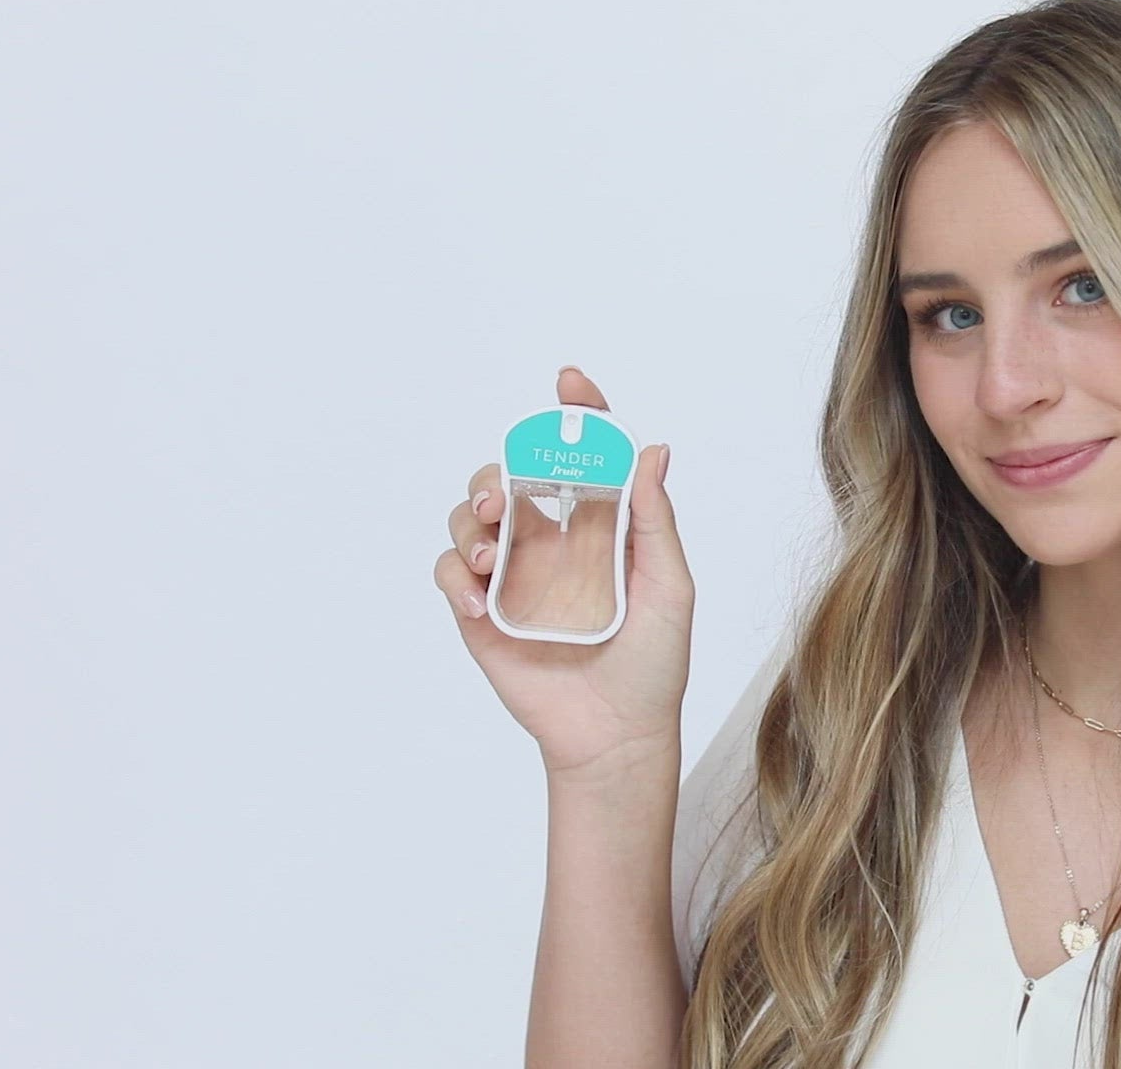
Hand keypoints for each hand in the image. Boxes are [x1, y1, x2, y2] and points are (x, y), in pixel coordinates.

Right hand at [434, 367, 694, 778]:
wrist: (617, 735)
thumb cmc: (653, 664)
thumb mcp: (669, 587)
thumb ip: (653, 521)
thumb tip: (653, 450)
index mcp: (599, 528)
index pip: (582, 457)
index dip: (575, 415)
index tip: (569, 385)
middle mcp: (551, 542)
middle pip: (508, 476)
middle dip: (498, 468)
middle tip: (505, 494)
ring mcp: (513, 575)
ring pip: (470, 516)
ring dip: (470, 518)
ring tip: (490, 549)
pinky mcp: (482, 613)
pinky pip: (451, 576)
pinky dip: (456, 577)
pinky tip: (482, 603)